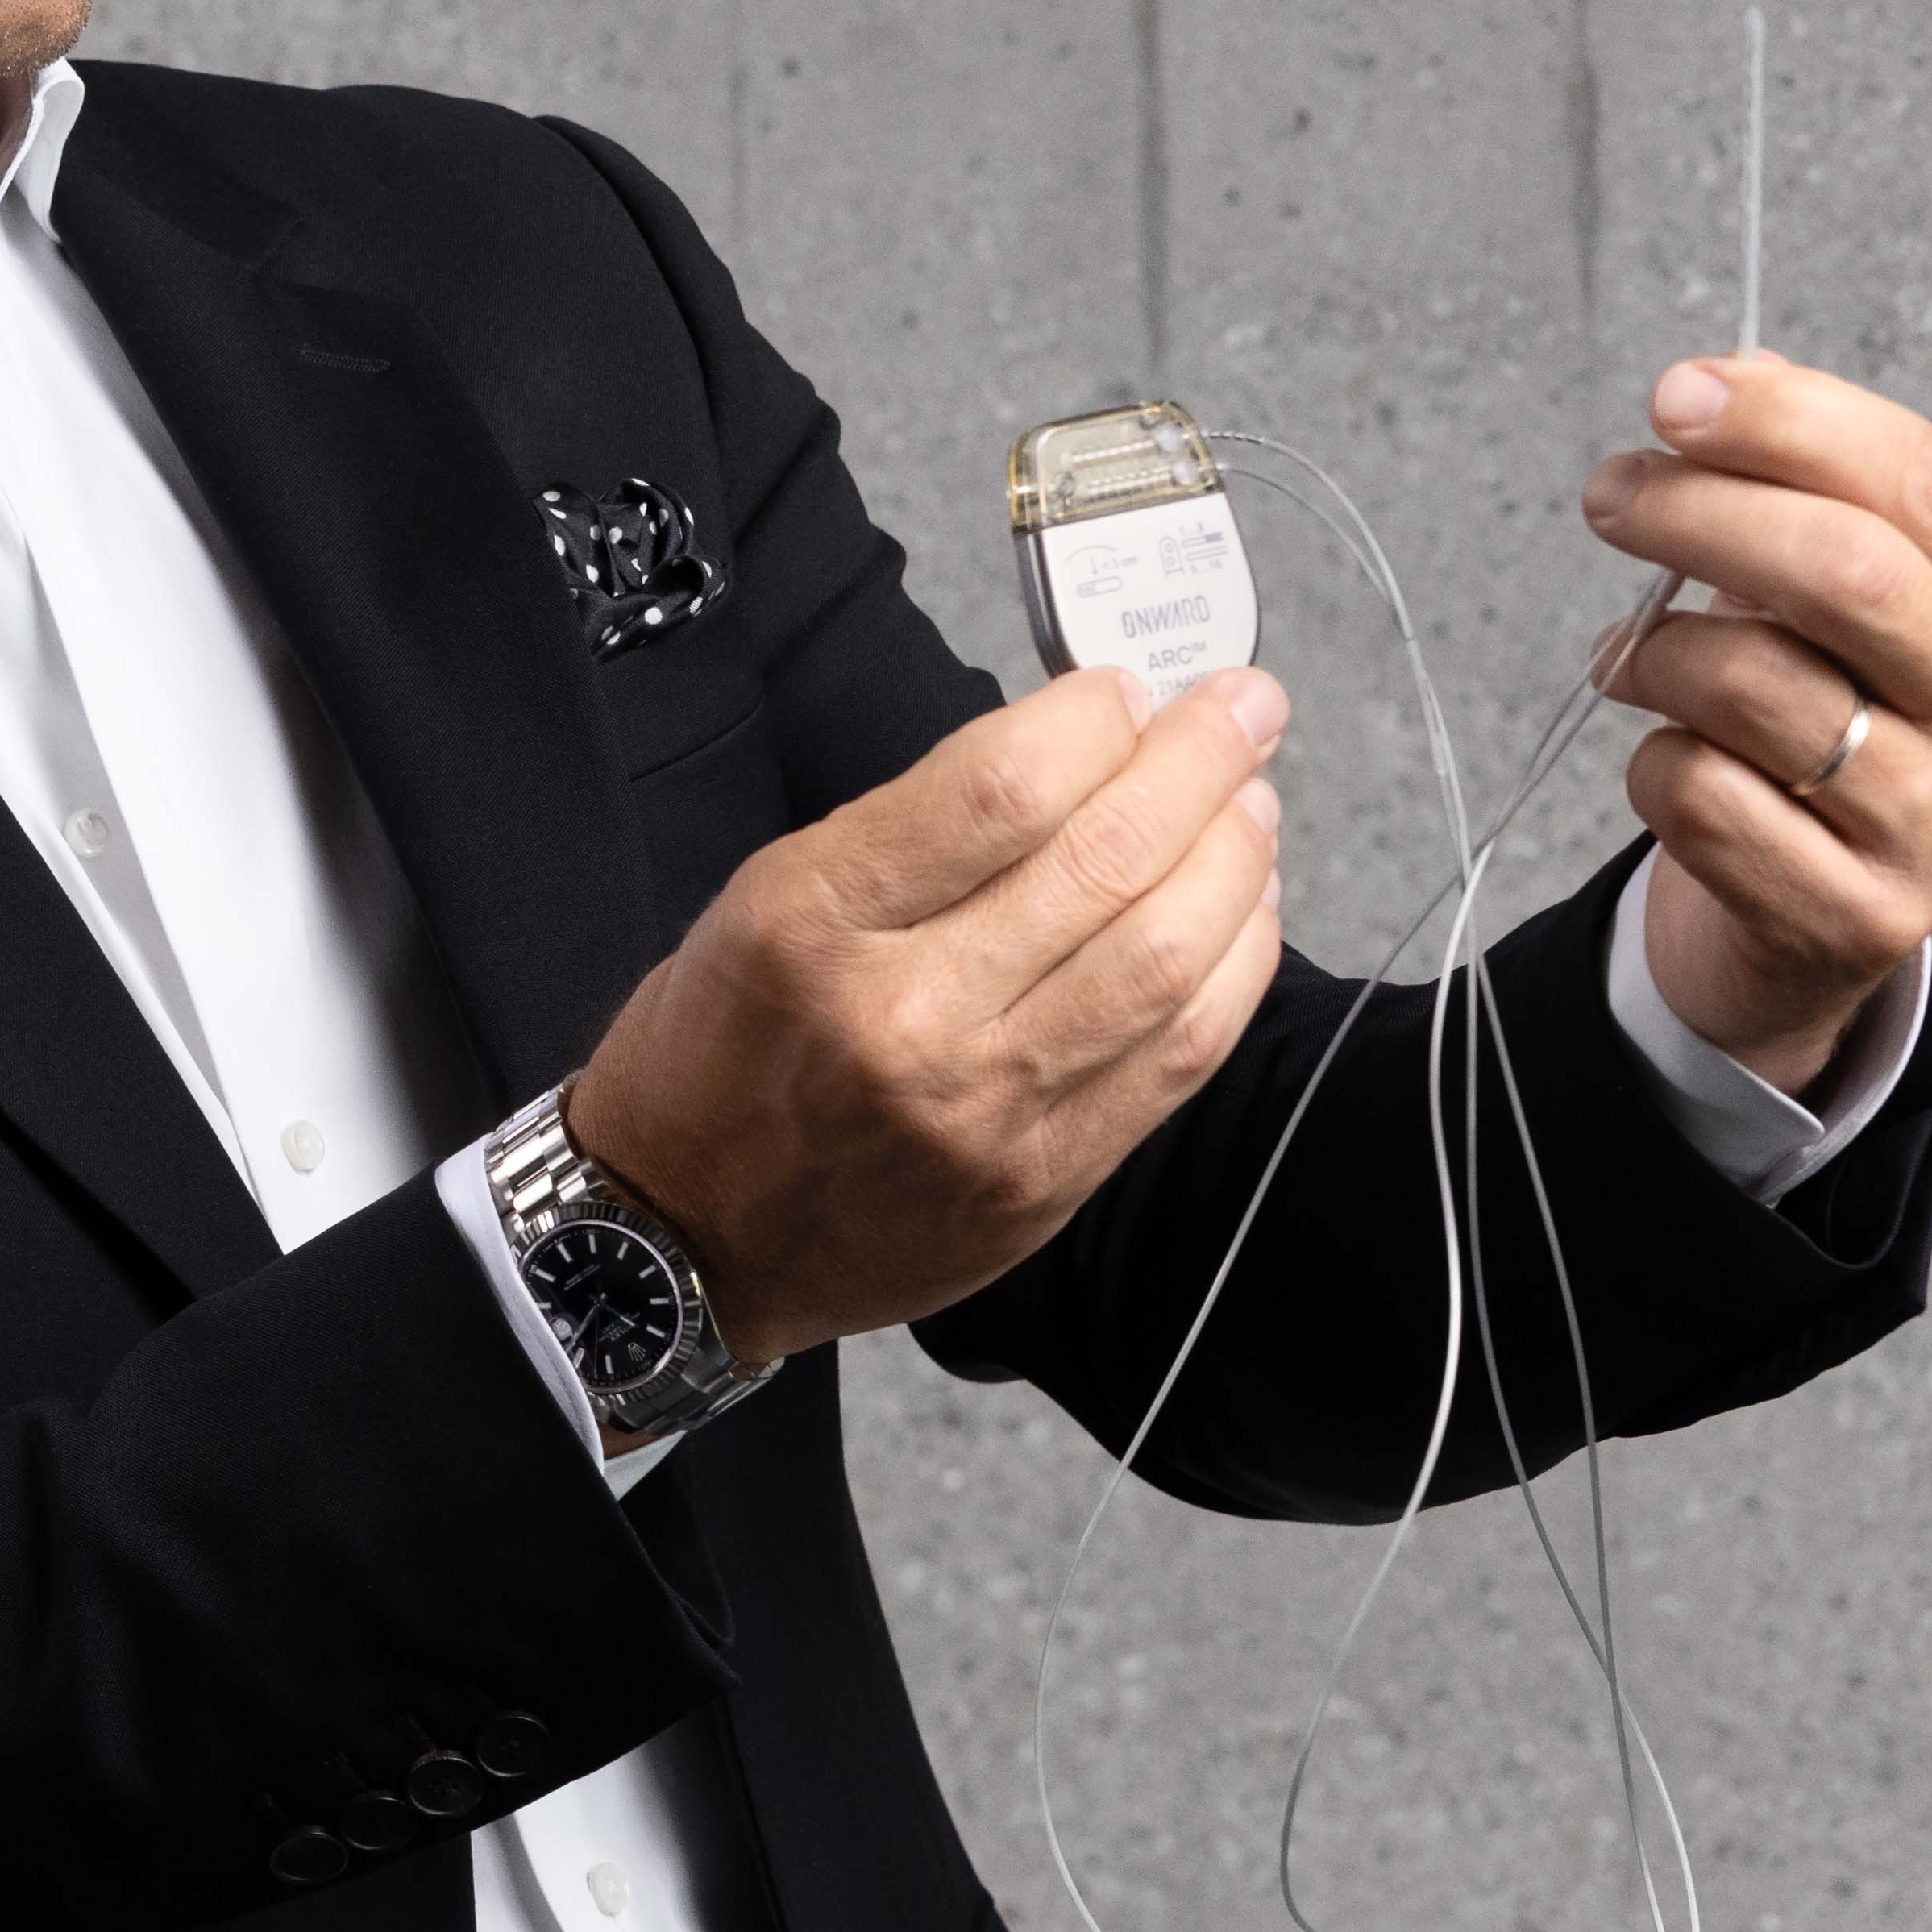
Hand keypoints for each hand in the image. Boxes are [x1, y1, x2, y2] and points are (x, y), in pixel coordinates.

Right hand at [560, 664, 1293, 1370]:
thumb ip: (917, 831)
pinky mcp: (1044, 1180)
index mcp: (810, 922)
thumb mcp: (763, 899)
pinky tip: (1239, 914)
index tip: (1125, 692)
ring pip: (1163, 957)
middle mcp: (901, 1018)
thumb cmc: (715, 1056)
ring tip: (1249, 806)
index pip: (1002, 786)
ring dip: (1234, 859)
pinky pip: (1180, 1057)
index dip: (1096, 718)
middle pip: (1104, 860)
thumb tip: (1080, 751)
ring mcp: (984, 1111)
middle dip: (1200, 760)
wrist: (682, 1239)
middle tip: (1240, 709)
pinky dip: (1232, 967)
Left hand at [1581, 351, 1931, 1090]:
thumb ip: (1807, 486)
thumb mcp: (1842, 601)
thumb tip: (1733, 374)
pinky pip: (1707, 800)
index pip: (1919, 483)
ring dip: (1655, 651)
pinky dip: (1653, 762)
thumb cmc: (1827, 718)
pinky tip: (1663, 753)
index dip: (1789, 423)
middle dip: (1703, 513)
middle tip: (1613, 495)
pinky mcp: (1857, 915)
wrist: (1815, 916)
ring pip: (1757, 687)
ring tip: (1624, 653)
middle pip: (1847, 573)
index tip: (1674, 397)